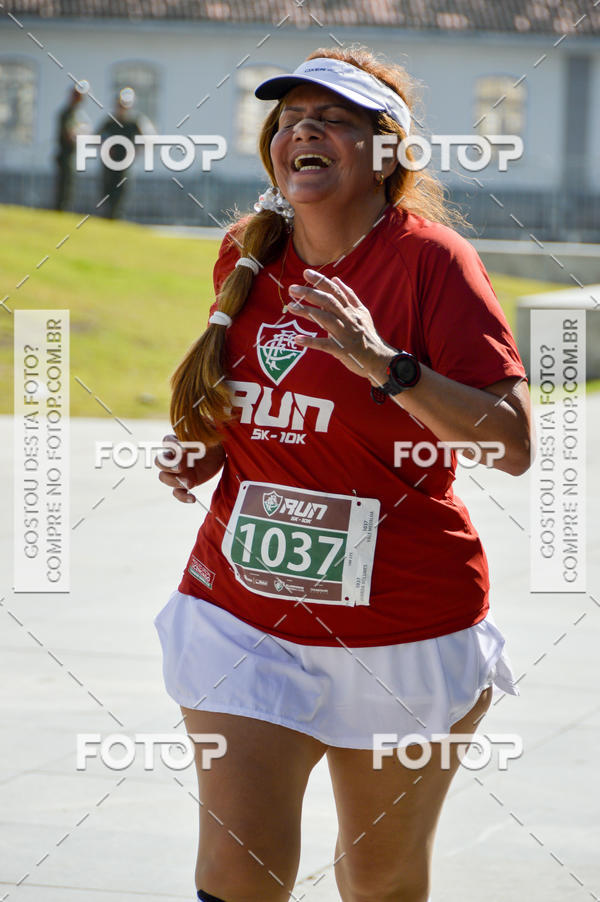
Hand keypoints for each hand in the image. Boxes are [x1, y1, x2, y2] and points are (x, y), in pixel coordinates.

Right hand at [155, 434, 224, 503]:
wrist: (218, 455)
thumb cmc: (211, 443)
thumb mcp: (206, 438)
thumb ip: (196, 438)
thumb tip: (186, 442)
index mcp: (177, 442)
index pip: (167, 441)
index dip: (172, 446)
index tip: (185, 450)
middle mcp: (173, 457)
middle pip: (159, 462)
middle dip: (168, 466)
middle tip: (181, 468)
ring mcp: (177, 472)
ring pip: (164, 478)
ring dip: (174, 481)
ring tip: (191, 483)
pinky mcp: (184, 483)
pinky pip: (177, 492)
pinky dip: (182, 497)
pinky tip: (193, 498)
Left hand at [287, 269, 393, 383]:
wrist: (378, 359)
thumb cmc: (368, 336)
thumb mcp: (362, 313)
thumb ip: (349, 296)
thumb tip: (336, 279)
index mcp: (351, 310)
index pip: (335, 291)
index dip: (320, 281)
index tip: (306, 272)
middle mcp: (348, 319)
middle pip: (328, 302)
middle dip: (310, 293)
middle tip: (293, 288)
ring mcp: (345, 334)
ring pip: (325, 319)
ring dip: (307, 312)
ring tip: (290, 306)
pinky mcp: (341, 350)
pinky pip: (324, 345)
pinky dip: (311, 341)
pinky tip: (297, 339)